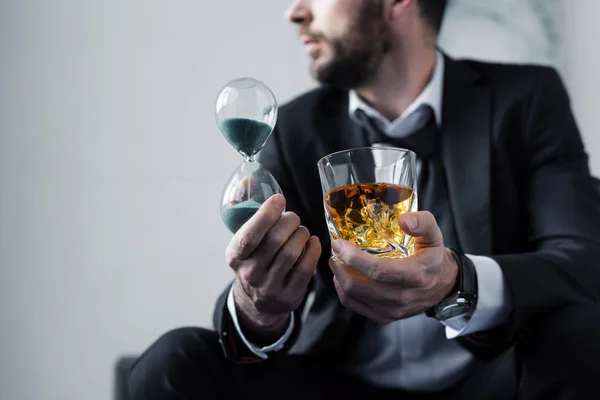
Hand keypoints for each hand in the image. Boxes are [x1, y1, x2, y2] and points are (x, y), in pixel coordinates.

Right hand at [225, 194, 320, 342]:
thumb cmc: (255, 263)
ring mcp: (270, 287)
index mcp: (236, 257)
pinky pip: (306, 267)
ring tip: (301, 231)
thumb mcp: (244, 246)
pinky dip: (313, 250)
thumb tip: (263, 189)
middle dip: (289, 222)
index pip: (249, 235)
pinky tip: (312, 242)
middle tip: (293, 218)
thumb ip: (253, 221)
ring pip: (291, 252)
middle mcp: (250, 273)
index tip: (278, 200)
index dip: (265, 215)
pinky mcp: (289, 295)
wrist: (258, 302)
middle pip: (274, 240)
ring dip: (301, 234)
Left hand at [329, 211, 457, 324]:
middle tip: (334, 250)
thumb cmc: (434, 258)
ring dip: (339, 277)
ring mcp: (392, 310)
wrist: (444, 287)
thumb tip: (403, 220)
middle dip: (340, 266)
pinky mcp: (385, 317)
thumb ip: (423, 222)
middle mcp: (402, 296)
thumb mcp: (435, 235)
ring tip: (337, 261)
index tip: (339, 243)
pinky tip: (343, 278)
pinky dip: (343, 291)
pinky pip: (354, 306)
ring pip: (353, 296)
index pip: (378, 270)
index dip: (353, 258)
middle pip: (359, 285)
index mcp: (415, 275)